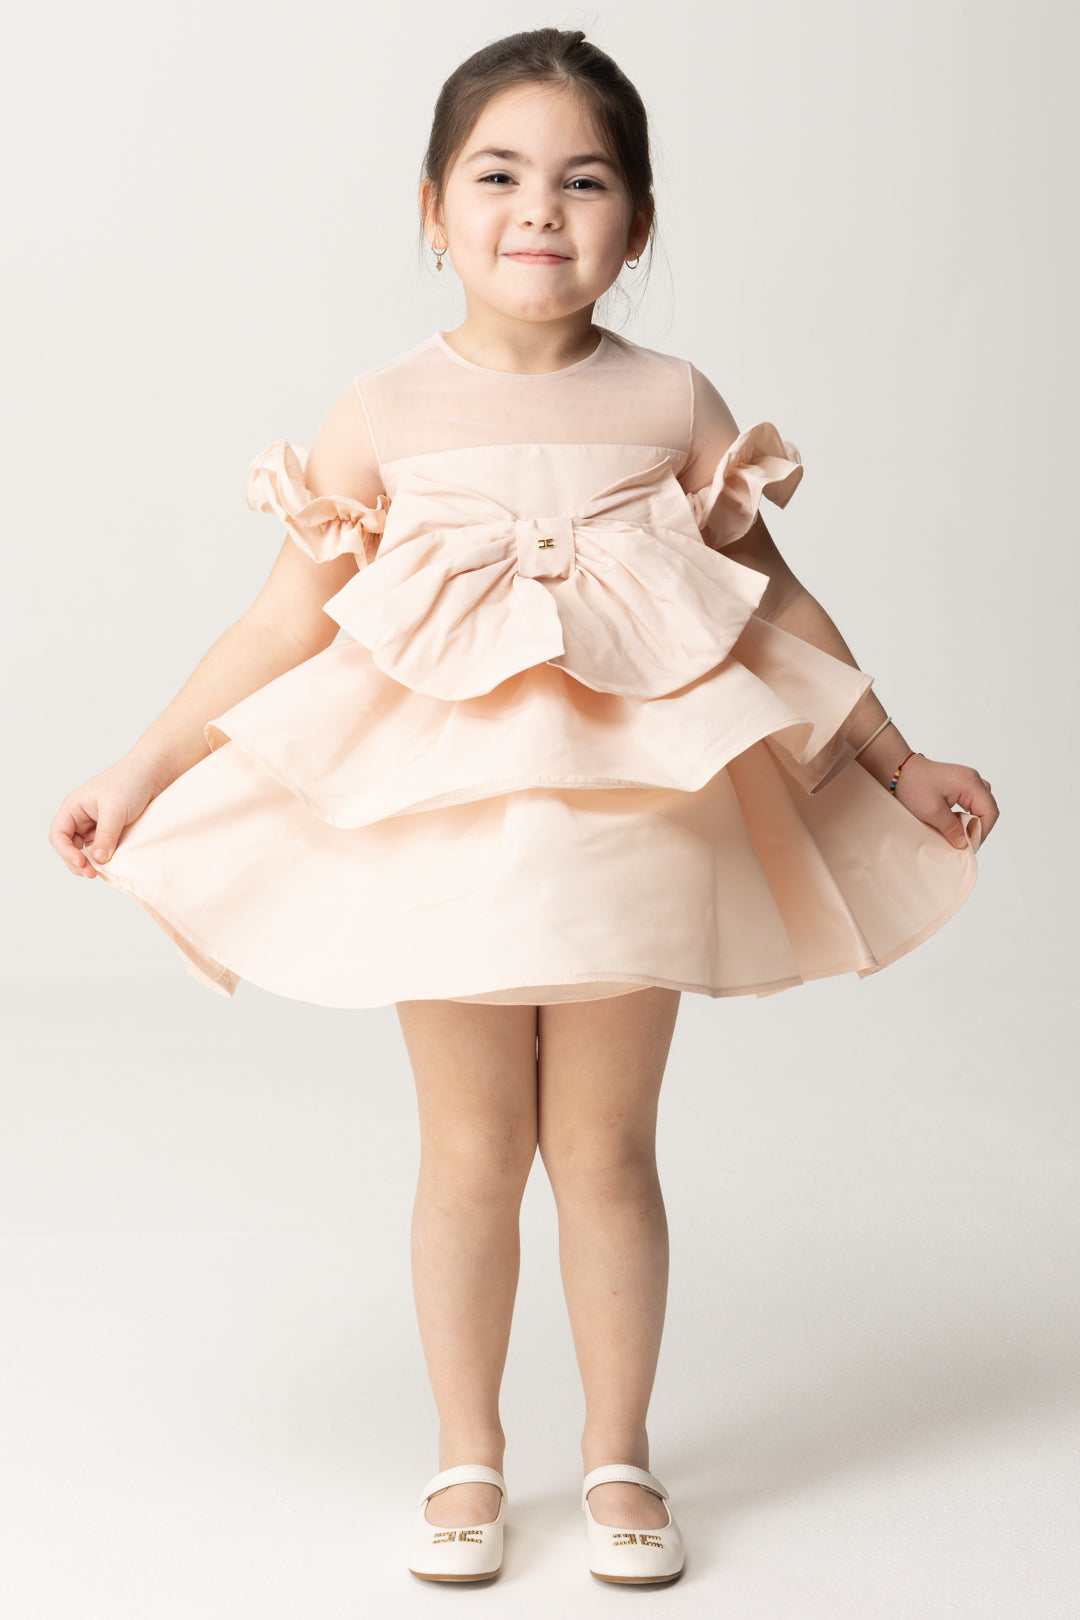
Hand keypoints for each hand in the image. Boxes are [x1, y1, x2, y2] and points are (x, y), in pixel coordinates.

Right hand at [48, 755, 165, 878]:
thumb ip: (105, 835)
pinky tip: (114, 864)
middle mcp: (81, 817)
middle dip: (77, 862)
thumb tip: (98, 859)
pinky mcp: (112, 831)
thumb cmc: (130, 782)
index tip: (82, 863)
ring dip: (91, 863)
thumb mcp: (115, 809)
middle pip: (69, 847)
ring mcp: (96, 825)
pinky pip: (103, 849)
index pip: (58, 835)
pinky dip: (105, 859)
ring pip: (86, 851)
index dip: (66, 852)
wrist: (154, 773)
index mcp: (73, 808)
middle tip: (92, 874)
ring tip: (103, 872)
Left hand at [892, 752, 998, 848]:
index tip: (970, 845)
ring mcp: (967, 779)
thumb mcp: (932, 812)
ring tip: (961, 834)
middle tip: (966, 843)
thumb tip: (965, 844)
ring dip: (974, 821)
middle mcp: (973, 779)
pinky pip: (973, 801)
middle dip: (979, 827)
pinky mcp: (960, 783)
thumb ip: (952, 829)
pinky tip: (956, 822)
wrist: (898, 769)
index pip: (990, 812)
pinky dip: (968, 813)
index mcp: (970, 783)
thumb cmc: (912, 786)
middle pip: (988, 808)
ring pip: (981, 805)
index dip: (983, 832)